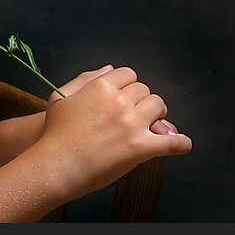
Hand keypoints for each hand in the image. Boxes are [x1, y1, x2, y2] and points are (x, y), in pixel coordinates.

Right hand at [49, 65, 182, 136]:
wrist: (56, 165)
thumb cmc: (55, 133)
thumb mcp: (59, 97)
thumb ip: (84, 79)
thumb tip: (109, 69)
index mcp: (100, 87)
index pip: (128, 74)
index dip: (128, 85)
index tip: (125, 96)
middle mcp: (119, 102)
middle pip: (145, 90)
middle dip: (142, 100)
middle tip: (135, 115)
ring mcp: (132, 124)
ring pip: (160, 107)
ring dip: (157, 116)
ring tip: (150, 127)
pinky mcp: (141, 148)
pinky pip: (173, 142)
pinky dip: (180, 143)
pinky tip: (180, 145)